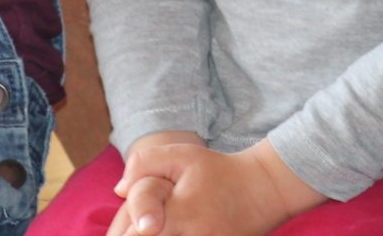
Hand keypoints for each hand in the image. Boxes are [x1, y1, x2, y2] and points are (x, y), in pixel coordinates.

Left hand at [115, 139, 326, 235]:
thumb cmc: (218, 170)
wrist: (263, 188)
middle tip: (134, 229)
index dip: (125, 232)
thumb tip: (118, 190)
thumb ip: (144, 164)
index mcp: (180, 212)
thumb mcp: (181, 155)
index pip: (139, 234)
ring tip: (151, 230)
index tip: (125, 229)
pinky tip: (168, 233)